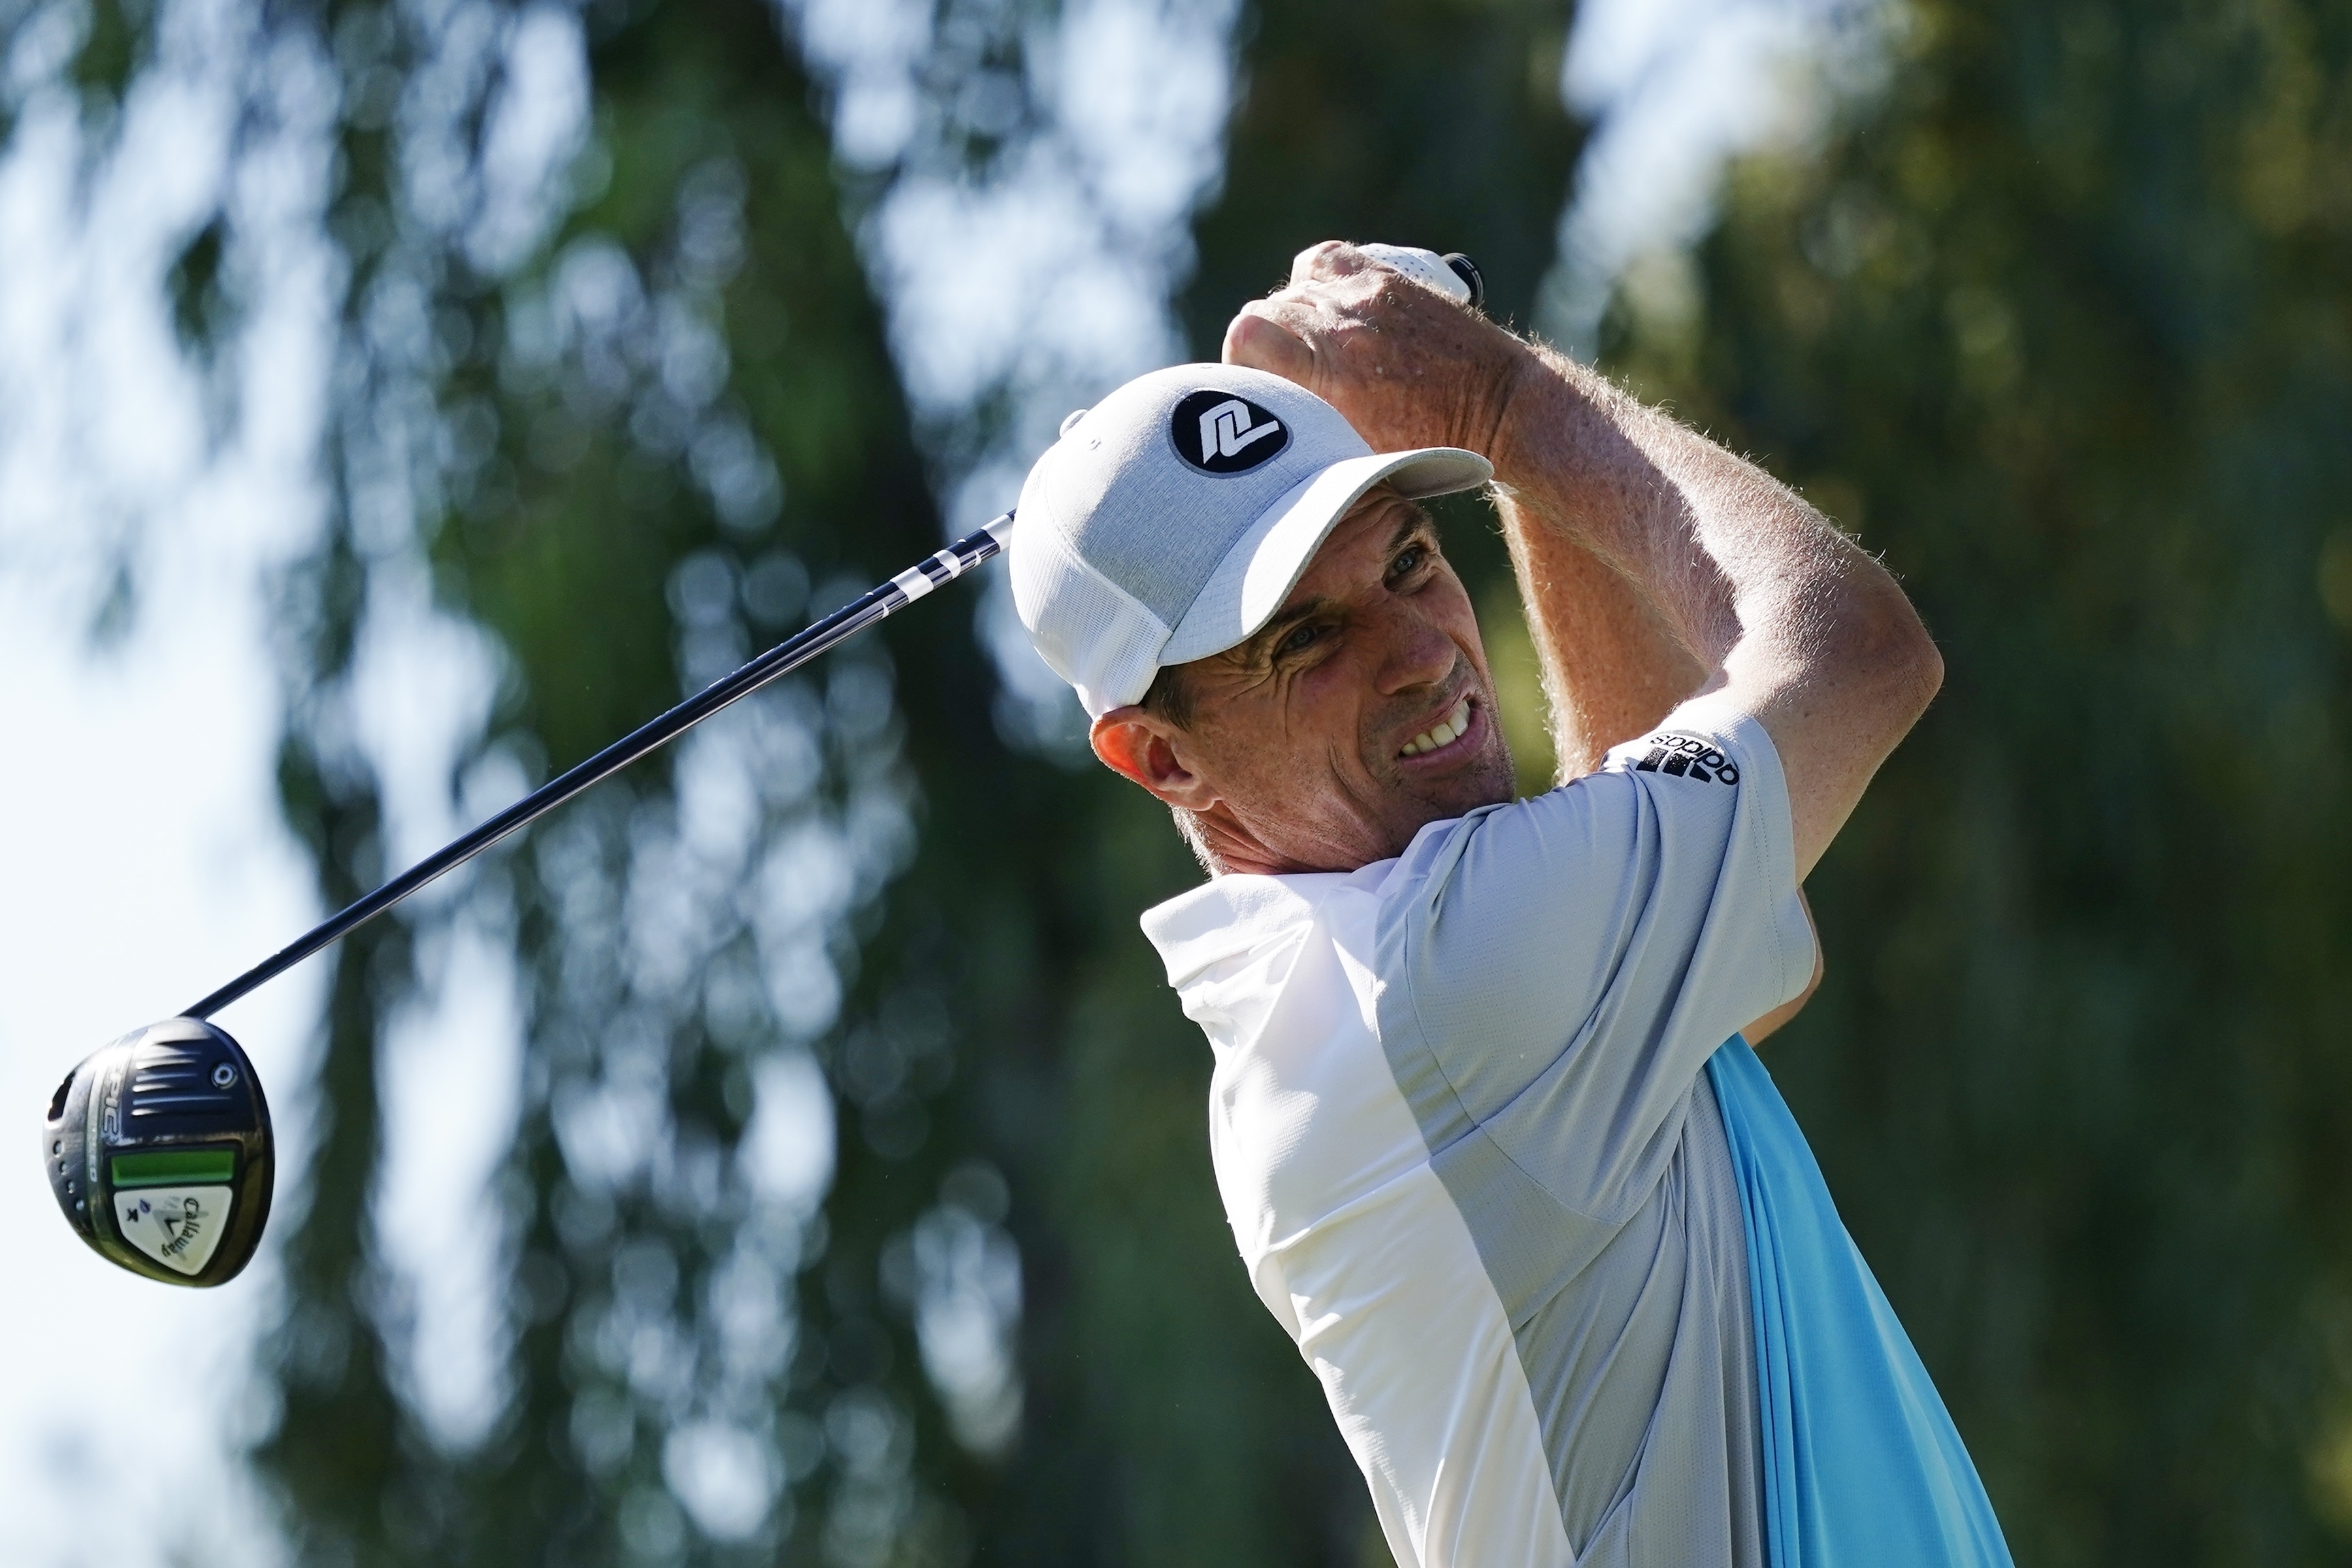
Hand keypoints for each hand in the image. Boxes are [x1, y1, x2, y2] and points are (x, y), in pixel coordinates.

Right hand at [1220, 241, 1527, 458]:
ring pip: (1294, 288)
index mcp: (1330, 367)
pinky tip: (1330, 312)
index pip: (1247, 334)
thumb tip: (1265, 432)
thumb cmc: (1431, 444)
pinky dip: (1318, 283)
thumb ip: (1305, 431)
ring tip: (1317, 351)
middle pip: (1265, 313)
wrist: (1500, 405)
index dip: (1240, 363)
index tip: (1258, 388)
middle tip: (1291, 380)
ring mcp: (1365, 291)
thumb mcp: (1356, 452)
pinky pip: (1327, 261)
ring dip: (1294, 319)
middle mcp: (1343, 319)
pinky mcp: (1386, 277)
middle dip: (1266, 347)